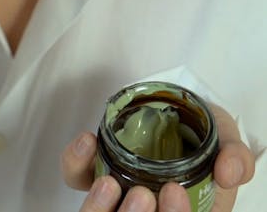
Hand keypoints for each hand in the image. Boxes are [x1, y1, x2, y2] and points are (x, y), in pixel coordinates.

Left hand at [61, 104, 254, 211]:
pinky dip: (75, 164)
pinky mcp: (95, 169)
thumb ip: (236, 159)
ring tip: (109, 182)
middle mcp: (144, 209)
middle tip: (144, 196)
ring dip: (98, 207)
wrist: (180, 109)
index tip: (174, 193)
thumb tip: (228, 171)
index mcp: (177, 211)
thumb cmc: (205, 137)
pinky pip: (76, 176)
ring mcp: (117, 194)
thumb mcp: (229, 145)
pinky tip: (88, 143)